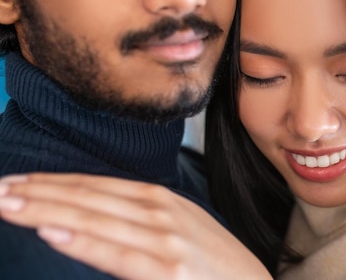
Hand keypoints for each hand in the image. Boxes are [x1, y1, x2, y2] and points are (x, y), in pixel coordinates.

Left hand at [0, 173, 271, 279]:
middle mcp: (162, 212)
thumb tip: (97, 218)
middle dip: (41, 191)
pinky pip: (117, 253)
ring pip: (95, 218)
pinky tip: (53, 231)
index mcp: (163, 200)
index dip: (55, 182)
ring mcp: (166, 240)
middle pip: (89, 197)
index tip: (19, 181)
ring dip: (47, 208)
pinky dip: (84, 240)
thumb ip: (144, 220)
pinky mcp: (170, 271)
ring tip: (8, 203)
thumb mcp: (183, 229)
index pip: (97, 186)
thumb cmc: (218, 266)